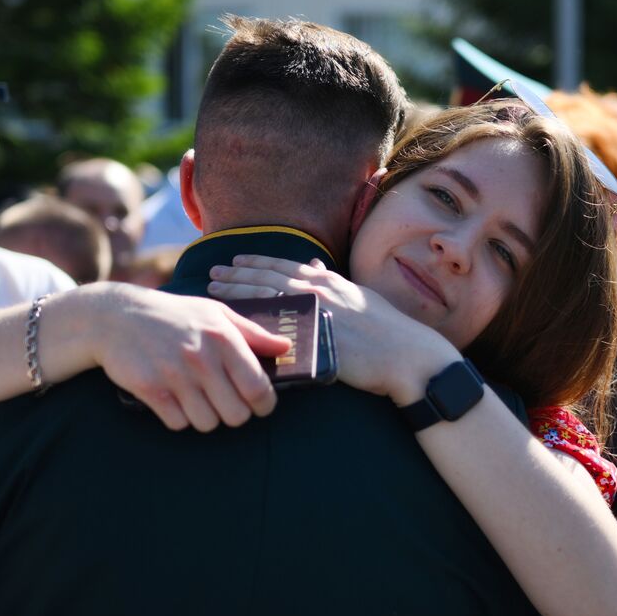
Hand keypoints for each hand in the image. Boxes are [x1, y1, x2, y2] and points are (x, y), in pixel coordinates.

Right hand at [84, 284, 291, 431]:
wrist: (116, 316)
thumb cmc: (174, 316)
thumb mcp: (215, 314)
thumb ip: (253, 333)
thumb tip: (287, 348)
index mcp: (223, 338)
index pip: (258, 389)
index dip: (264, 404)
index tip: (260, 404)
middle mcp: (201, 358)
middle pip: (236, 415)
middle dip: (234, 414)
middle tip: (225, 403)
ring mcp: (174, 375)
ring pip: (207, 424)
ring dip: (205, 417)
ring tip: (197, 399)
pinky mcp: (150, 390)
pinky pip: (178, 424)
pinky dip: (179, 417)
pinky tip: (174, 399)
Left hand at [207, 255, 459, 401]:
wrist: (405, 355)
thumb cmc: (389, 329)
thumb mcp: (361, 296)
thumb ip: (335, 282)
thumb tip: (319, 266)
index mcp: (327, 280)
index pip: (282, 266)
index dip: (256, 262)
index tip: (234, 260)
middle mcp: (317, 291)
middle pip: (266, 278)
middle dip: (235, 274)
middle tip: (210, 273)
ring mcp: (313, 314)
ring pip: (264, 298)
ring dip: (235, 293)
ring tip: (212, 291)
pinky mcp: (313, 339)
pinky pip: (275, 330)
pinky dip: (252, 324)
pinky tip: (232, 324)